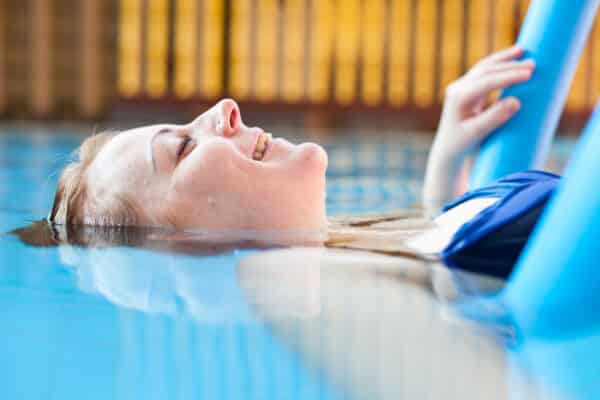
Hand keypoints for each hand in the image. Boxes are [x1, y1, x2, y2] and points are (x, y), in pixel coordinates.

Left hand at [423, 46, 534, 215]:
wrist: (449, 149)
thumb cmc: (462, 144)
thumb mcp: (476, 134)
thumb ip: (494, 118)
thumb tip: (516, 102)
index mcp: (458, 98)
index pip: (485, 82)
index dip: (508, 77)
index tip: (529, 74)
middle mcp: (457, 89)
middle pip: (485, 71)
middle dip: (509, 66)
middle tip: (534, 65)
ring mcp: (461, 87)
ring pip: (484, 67)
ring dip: (504, 60)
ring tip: (524, 51)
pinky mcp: (467, 88)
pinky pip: (484, 71)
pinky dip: (499, 64)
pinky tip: (513, 57)